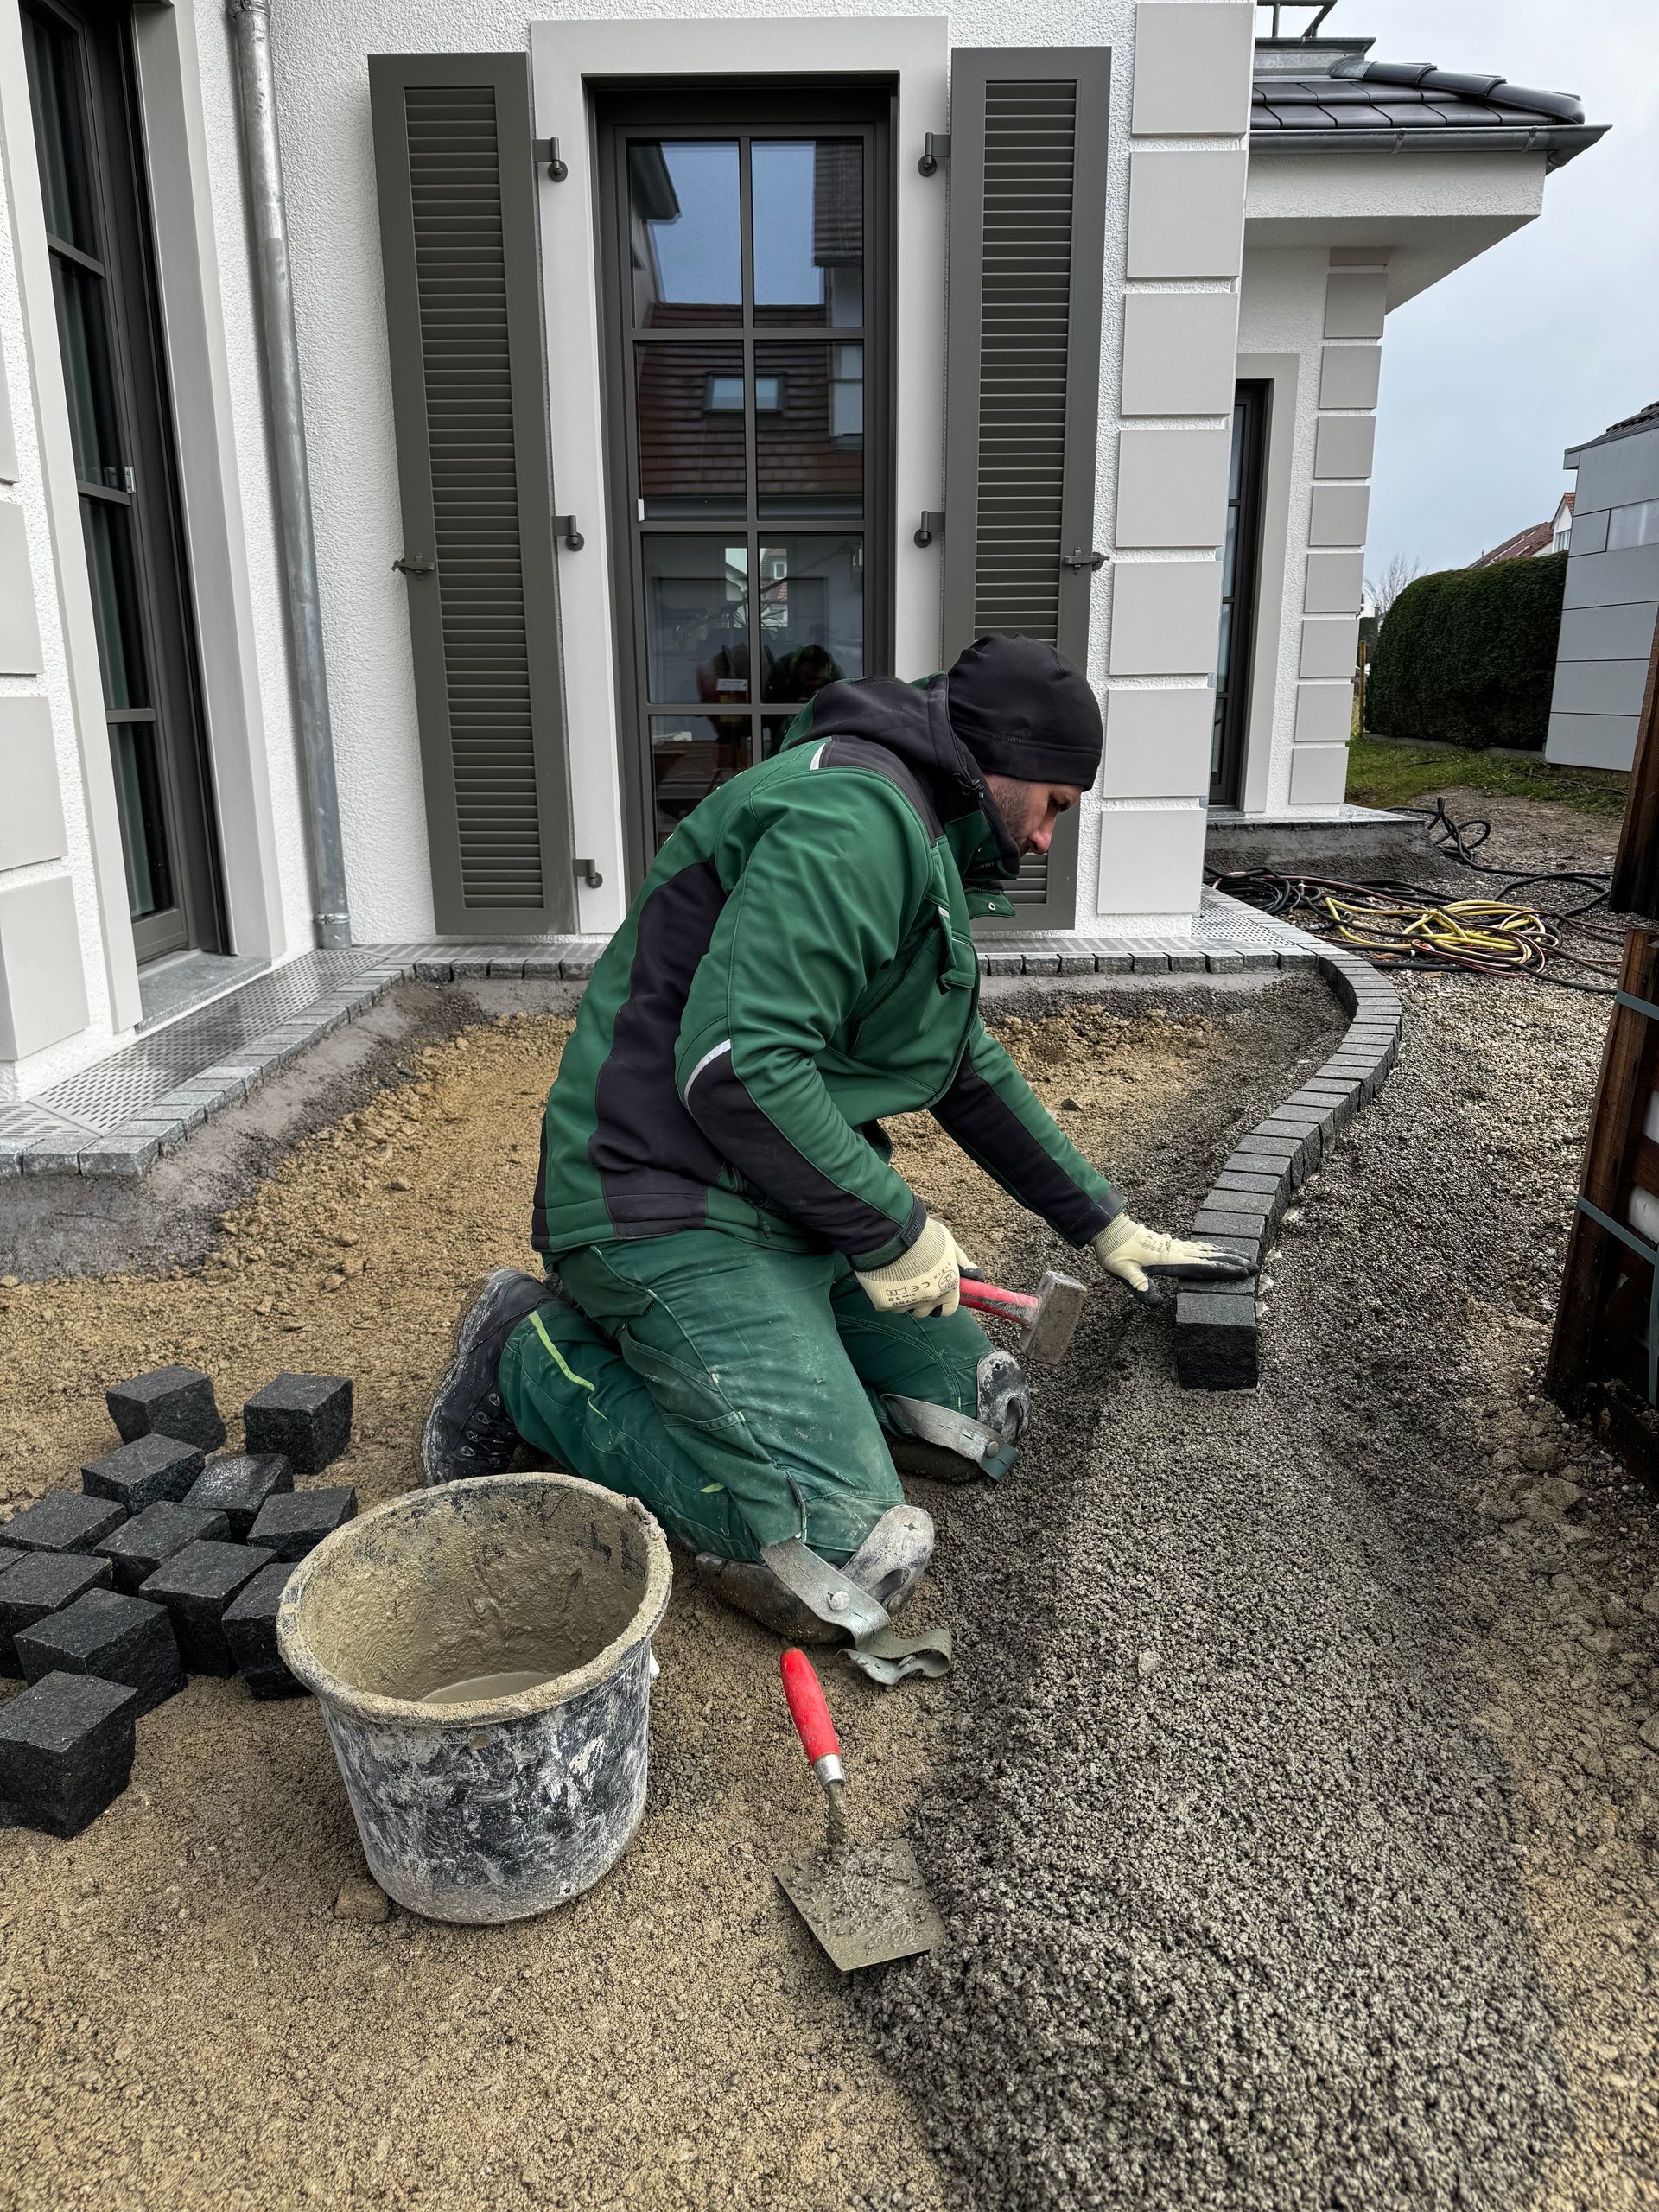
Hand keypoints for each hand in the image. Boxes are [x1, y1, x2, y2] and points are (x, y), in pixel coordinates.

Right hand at [856, 1216, 973, 1317]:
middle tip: (913, 1280)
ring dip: (902, 1297)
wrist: (892, 1232)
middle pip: (925, 1311)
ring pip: (905, 1307)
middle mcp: (929, 1299)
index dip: (943, 1301)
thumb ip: (961, 1261)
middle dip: (921, 1300)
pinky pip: (886, 1303)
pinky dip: (885, 1294)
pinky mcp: (884, 1302)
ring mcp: (906, 1302)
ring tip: (897, 1277)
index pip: (949, 1309)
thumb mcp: (948, 1244)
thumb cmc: (924, 1235)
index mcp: (947, 1287)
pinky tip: (883, 1277)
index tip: (936, 1291)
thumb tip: (976, 1274)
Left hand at [1091, 1214, 1252, 1302]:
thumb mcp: (1124, 1272)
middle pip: (1211, 1257)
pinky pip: (1198, 1247)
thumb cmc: (1116, 1252)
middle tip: (1255, 1267)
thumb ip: (1140, 1286)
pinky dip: (1213, 1249)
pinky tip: (1217, 1251)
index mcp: (1170, 1260)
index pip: (1202, 1266)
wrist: (1109, 1230)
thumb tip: (1157, 1303)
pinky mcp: (1171, 1245)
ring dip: (1227, 1253)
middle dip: (1234, 1262)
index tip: (1243, 1273)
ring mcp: (1175, 1246)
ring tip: (1246, 1257)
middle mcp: (1176, 1251)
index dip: (1223, 1270)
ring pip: (1207, 1250)